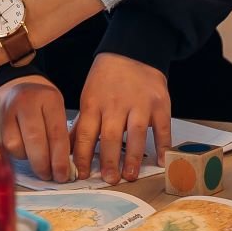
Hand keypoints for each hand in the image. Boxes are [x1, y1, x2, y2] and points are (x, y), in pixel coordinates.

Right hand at [0, 76, 74, 182]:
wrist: (16, 90)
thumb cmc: (40, 106)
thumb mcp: (55, 113)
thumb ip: (61, 138)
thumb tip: (65, 169)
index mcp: (49, 98)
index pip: (57, 133)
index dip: (60, 159)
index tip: (63, 175)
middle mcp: (27, 101)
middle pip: (35, 140)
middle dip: (43, 164)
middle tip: (49, 176)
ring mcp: (8, 109)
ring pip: (17, 145)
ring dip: (28, 159)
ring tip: (35, 158)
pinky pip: (4, 146)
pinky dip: (16, 154)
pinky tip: (23, 151)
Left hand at [74, 54, 171, 184]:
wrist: (132, 50)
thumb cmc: (107, 79)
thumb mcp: (89, 96)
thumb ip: (82, 124)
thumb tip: (69, 150)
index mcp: (94, 103)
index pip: (87, 134)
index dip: (84, 156)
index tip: (83, 175)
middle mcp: (116, 104)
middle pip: (111, 135)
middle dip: (109, 160)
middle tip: (110, 180)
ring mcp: (140, 103)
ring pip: (136, 132)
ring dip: (133, 156)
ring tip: (130, 175)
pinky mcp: (159, 102)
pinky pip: (162, 126)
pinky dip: (163, 144)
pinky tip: (161, 161)